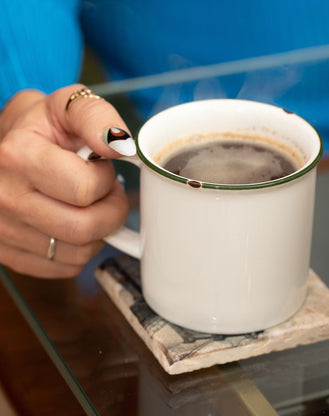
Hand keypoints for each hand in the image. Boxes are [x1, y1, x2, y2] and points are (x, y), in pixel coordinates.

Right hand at [0, 84, 133, 277]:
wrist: (1, 150)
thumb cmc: (38, 129)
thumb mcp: (64, 107)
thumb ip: (96, 117)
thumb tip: (122, 145)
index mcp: (18, 156)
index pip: (87, 189)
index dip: (106, 179)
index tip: (100, 167)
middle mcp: (4, 198)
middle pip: (84, 228)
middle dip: (110, 210)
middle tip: (105, 193)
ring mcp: (3, 230)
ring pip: (79, 253)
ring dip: (98, 231)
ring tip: (88, 206)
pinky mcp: (8, 253)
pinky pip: (65, 267)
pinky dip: (81, 249)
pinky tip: (72, 223)